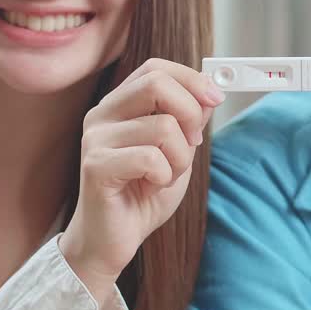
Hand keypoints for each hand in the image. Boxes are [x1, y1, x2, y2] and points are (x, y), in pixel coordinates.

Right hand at [59, 58, 222, 299]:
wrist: (114, 240)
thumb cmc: (143, 194)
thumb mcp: (177, 151)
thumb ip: (189, 121)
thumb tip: (209, 93)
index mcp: (119, 105)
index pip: (155, 69)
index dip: (191, 79)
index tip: (215, 99)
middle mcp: (102, 114)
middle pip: (156, 84)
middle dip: (190, 113)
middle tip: (192, 144)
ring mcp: (95, 139)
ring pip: (163, 126)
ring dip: (180, 158)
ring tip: (165, 176)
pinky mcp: (95, 167)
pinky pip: (151, 159)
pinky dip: (164, 176)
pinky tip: (151, 187)